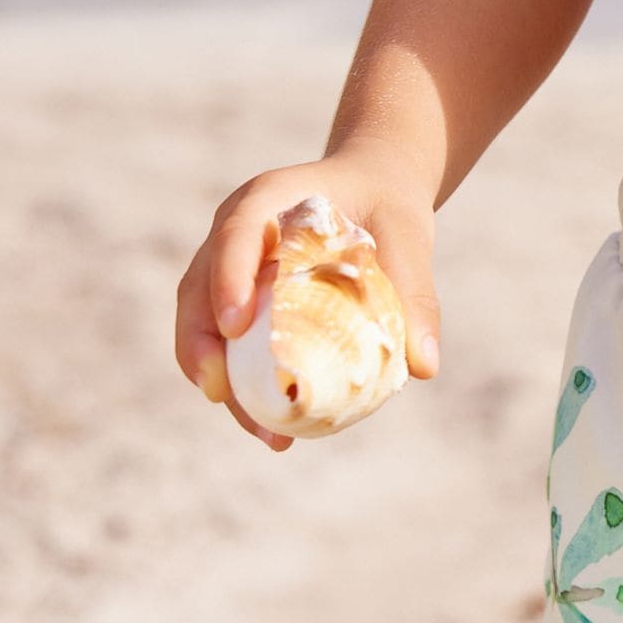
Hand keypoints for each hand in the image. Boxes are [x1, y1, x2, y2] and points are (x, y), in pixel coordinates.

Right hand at [174, 146, 441, 450]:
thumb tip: (424, 367)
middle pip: (198, 288)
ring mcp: (229, 266)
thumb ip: (414, 293)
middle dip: (200, 344)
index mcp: (271, 198)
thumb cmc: (388, 206)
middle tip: (221, 393)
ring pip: (202, 324)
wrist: (374, 188)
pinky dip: (242, 385)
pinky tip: (274, 427)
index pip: (237, 233)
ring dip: (221, 380)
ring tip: (266, 434)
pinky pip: (226, 344)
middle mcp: (237, 230)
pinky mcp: (238, 299)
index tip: (236, 325)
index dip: (228, 277)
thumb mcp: (409, 236)